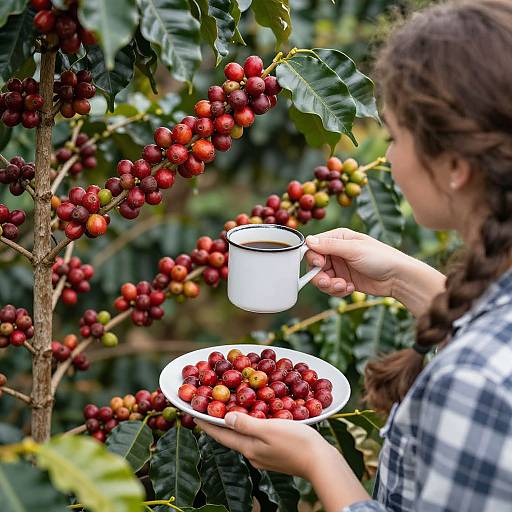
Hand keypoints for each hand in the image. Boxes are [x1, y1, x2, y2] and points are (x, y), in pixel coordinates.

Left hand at [197, 412, 370, 511]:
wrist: (321, 462)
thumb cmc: (297, 443)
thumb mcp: (270, 429)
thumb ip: (246, 424)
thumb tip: (225, 417)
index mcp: (248, 448)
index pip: (220, 435)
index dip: (206, 423)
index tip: (193, 411)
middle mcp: (253, 454)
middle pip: (230, 436)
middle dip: (219, 421)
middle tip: (210, 405)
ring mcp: (264, 456)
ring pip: (244, 436)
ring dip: (235, 422)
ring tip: (231, 407)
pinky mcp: (275, 453)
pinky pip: (256, 437)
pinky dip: (250, 425)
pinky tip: (257, 416)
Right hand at [305, 228, 408, 297]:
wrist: (398, 278)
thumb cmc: (381, 258)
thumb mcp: (354, 249)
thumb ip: (330, 245)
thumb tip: (308, 240)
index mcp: (338, 238)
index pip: (314, 246)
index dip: (313, 257)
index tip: (319, 265)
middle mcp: (336, 252)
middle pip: (314, 266)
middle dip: (320, 276)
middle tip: (329, 283)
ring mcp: (340, 267)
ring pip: (321, 279)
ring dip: (330, 285)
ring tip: (344, 287)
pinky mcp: (344, 280)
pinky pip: (331, 288)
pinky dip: (338, 290)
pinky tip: (351, 288)